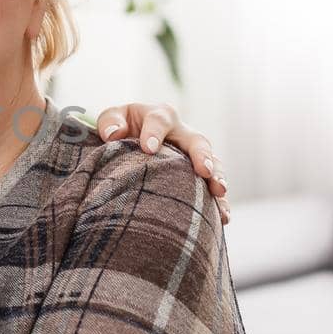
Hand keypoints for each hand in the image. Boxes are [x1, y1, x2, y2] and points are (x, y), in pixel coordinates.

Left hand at [91, 102, 230, 224]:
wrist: (131, 141)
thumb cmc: (121, 128)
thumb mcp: (112, 119)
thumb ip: (109, 122)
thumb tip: (113, 135)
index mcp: (160, 116)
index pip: (159, 121)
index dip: (154, 133)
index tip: (148, 149)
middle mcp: (182, 133)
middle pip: (197, 141)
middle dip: (201, 155)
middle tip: (203, 171)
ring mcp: (193, 155)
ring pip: (212, 163)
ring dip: (217, 177)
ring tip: (219, 192)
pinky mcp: (198, 175)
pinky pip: (212, 188)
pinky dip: (218, 202)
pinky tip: (223, 217)